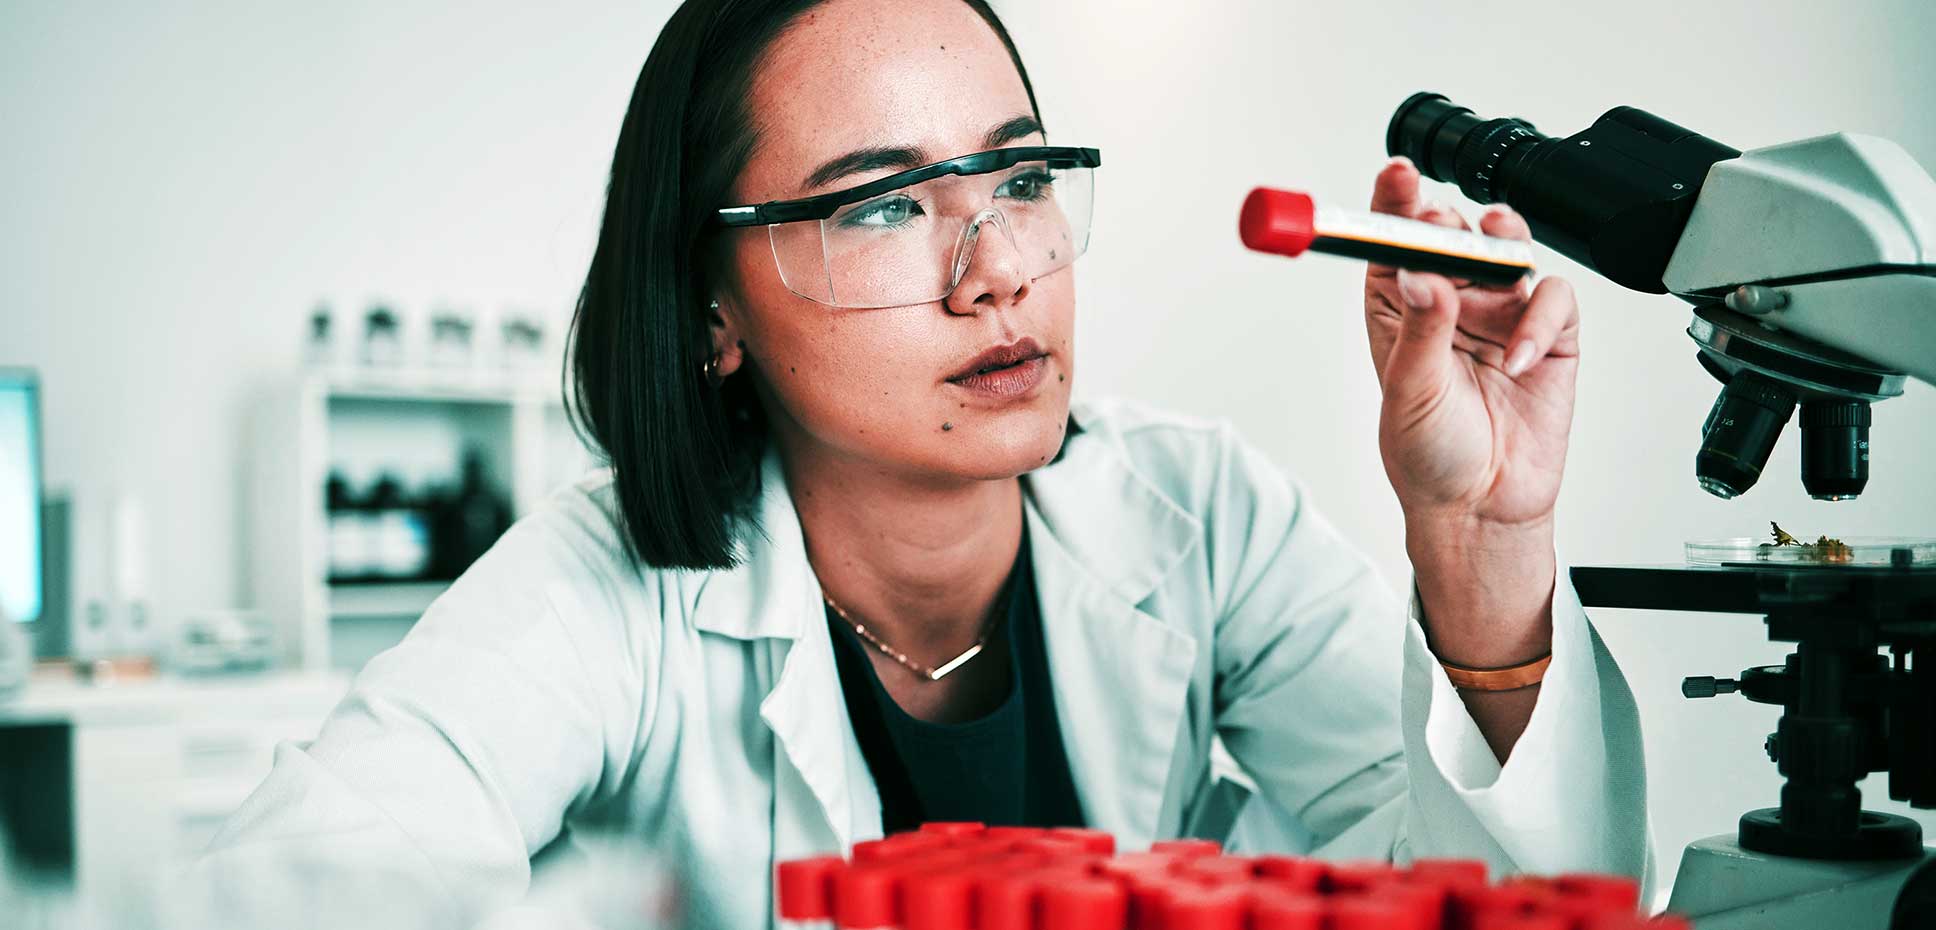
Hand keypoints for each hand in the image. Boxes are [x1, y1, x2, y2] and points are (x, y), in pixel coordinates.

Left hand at [1363, 157, 1579, 530]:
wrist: (1481, 506)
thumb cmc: (1428, 454)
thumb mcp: (1409, 390)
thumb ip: (1420, 330)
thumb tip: (1418, 274)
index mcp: (1400, 306)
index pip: (1395, 238)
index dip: (1395, 200)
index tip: (1398, 175)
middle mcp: (1450, 300)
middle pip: (1454, 232)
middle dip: (1451, 221)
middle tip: (1444, 229)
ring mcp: (1500, 312)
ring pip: (1509, 248)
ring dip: (1503, 242)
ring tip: (1494, 256)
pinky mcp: (1550, 335)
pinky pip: (1554, 297)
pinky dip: (1540, 318)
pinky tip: (1518, 357)